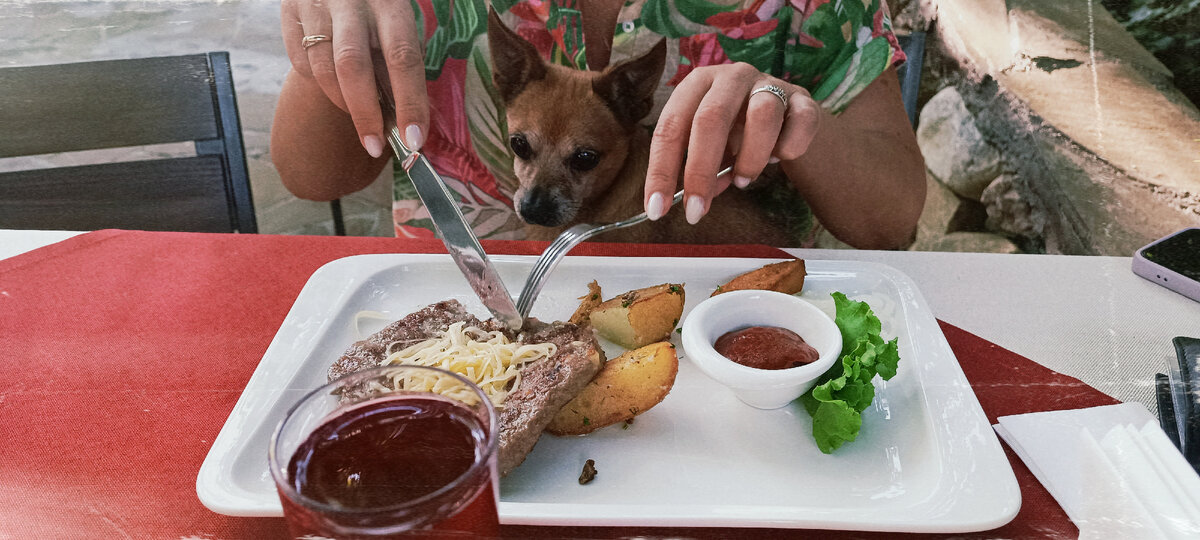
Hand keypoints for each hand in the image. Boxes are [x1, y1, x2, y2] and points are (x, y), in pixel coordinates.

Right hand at [281, 0, 427, 157]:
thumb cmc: (374, 6)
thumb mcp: (395, 23)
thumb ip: (398, 63)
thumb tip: (406, 120)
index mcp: (389, 2)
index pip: (402, 58)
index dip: (410, 102)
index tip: (413, 139)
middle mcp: (352, 0)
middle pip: (354, 67)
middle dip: (366, 115)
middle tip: (374, 145)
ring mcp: (316, 4)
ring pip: (323, 69)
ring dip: (342, 102)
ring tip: (357, 111)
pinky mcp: (290, 10)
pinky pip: (301, 62)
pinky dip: (319, 82)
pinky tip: (333, 79)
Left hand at [644, 63, 820, 223]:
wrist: (788, 119)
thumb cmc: (737, 134)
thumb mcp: (711, 150)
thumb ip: (699, 171)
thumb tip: (693, 202)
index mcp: (697, 84)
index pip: (670, 126)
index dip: (661, 170)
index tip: (656, 210)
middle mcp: (731, 77)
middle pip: (711, 118)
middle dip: (700, 171)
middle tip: (696, 210)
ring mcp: (769, 83)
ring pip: (762, 115)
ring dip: (750, 158)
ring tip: (743, 180)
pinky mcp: (803, 98)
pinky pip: (800, 122)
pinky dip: (789, 148)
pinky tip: (780, 158)